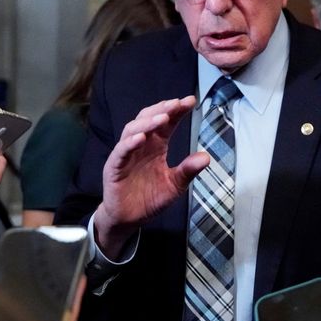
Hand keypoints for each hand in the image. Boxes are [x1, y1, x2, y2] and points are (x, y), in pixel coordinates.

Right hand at [93, 97, 208, 258]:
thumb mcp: (175, 185)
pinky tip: (141, 138)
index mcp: (156, 146)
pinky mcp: (114, 167)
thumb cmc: (149, 198)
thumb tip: (206, 157)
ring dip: (147, 123)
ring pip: (133, 130)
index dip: (176, 111)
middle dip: (163, 110)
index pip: (166, 123)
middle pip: (148, 119)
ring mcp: (126, 154)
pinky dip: (129, 143)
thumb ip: (188, 171)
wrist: (129, 219)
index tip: (190, 101)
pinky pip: (121, 152)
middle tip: (177, 104)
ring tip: (162, 118)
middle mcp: (141, 145)